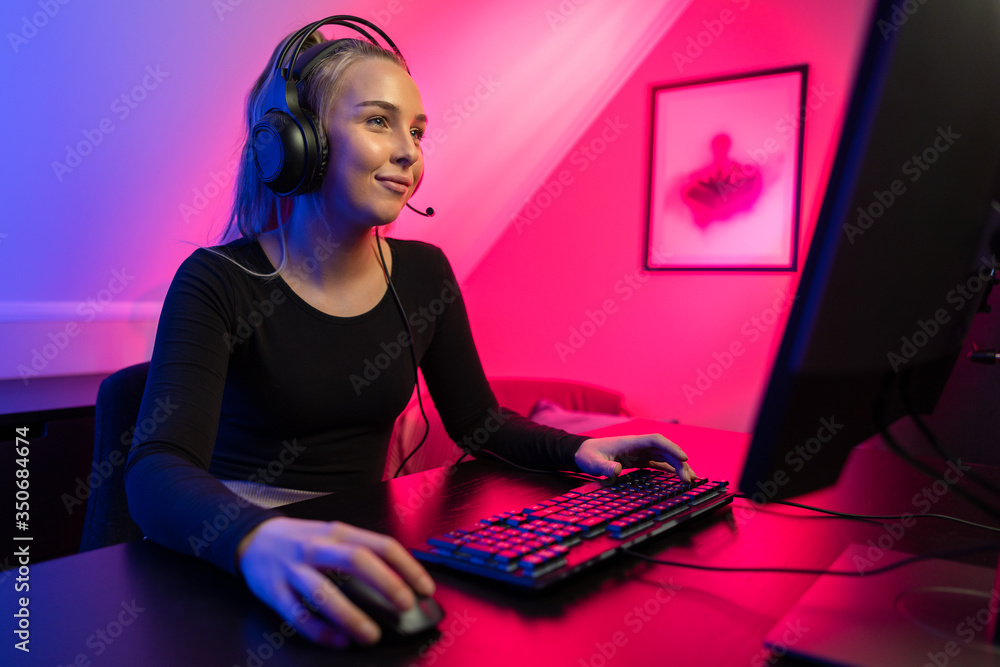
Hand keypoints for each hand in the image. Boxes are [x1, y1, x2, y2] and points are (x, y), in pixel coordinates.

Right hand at [236, 517, 434, 647]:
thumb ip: (362, 551)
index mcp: (338, 531)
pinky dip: (320, 632)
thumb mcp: (334, 534)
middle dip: (385, 583)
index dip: (407, 566)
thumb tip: (401, 580)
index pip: (381, 544)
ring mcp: (294, 570)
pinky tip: (340, 642)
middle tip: (405, 606)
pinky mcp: (275, 593)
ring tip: (371, 635)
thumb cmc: (302, 540)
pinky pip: (298, 615)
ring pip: (324, 592)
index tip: (425, 588)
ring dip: (351, 616)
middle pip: (356, 560)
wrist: (250, 538)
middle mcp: (317, 547)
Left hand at [574, 434, 696, 481]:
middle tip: (690, 479)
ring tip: (690, 480)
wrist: (583, 453)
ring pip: (665, 456)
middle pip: (665, 450)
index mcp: (631, 442)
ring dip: (678, 466)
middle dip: (680, 462)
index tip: (684, 458)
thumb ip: (604, 467)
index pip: (656, 441)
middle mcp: (639, 445)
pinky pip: (659, 463)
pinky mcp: (639, 460)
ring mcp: (640, 452)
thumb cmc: (589, 456)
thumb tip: (615, 471)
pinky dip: (670, 469)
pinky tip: (679, 478)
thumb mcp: (593, 463)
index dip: (671, 448)